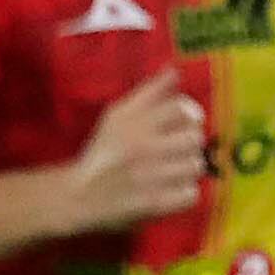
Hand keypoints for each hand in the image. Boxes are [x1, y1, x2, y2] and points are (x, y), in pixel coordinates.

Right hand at [65, 71, 208, 229]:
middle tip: (176, 149)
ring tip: (171, 170)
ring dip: (188, 169)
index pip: (181, 108)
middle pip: (195, 137)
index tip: (185, 122)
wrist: (78, 195)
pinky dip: (184, 193)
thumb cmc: (105, 151)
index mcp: (131, 122)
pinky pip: (191, 193)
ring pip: (196, 166)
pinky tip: (169, 190)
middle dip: (190, 143)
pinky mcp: (154, 203)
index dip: (191, 114)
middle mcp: (141, 147)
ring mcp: (148, 176)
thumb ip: (149, 93)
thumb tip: (175, 71)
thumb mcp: (118, 116)